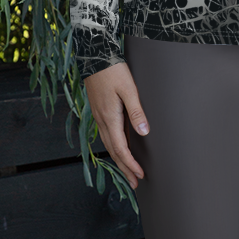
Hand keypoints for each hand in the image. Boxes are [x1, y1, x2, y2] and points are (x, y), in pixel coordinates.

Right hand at [84, 62, 150, 189]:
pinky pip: (106, 134)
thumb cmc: (113, 71)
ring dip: (119, 159)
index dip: (130, 164)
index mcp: (109, 118)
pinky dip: (114, 146)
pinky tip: (120, 146)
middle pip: (113, 151)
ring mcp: (99, 116)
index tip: (140, 175)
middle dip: (124, 168)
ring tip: (128, 170)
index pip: (120, 148)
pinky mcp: (99, 110)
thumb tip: (144, 132)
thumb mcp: (128, 89)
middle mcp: (102, 120)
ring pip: (109, 144)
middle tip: (134, 182)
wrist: (94, 56)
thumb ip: (136, 111)